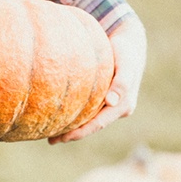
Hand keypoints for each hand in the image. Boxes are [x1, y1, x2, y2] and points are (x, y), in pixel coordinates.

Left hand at [49, 15, 146, 143]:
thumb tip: (111, 102)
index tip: (62, 137)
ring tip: (51, 133)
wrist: (130, 40)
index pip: (99, 124)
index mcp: (124, 106)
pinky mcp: (105, 97)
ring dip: (72, 127)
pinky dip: (75, 113)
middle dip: (73, 134)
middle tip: (50, 140)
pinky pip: (88, 109)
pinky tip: (59, 114)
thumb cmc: (127, 51)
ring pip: (90, 119)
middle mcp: (118, 108)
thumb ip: (121, 82)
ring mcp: (111, 104)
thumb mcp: (126, 64)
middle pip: (92, 126)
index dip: (81, 132)